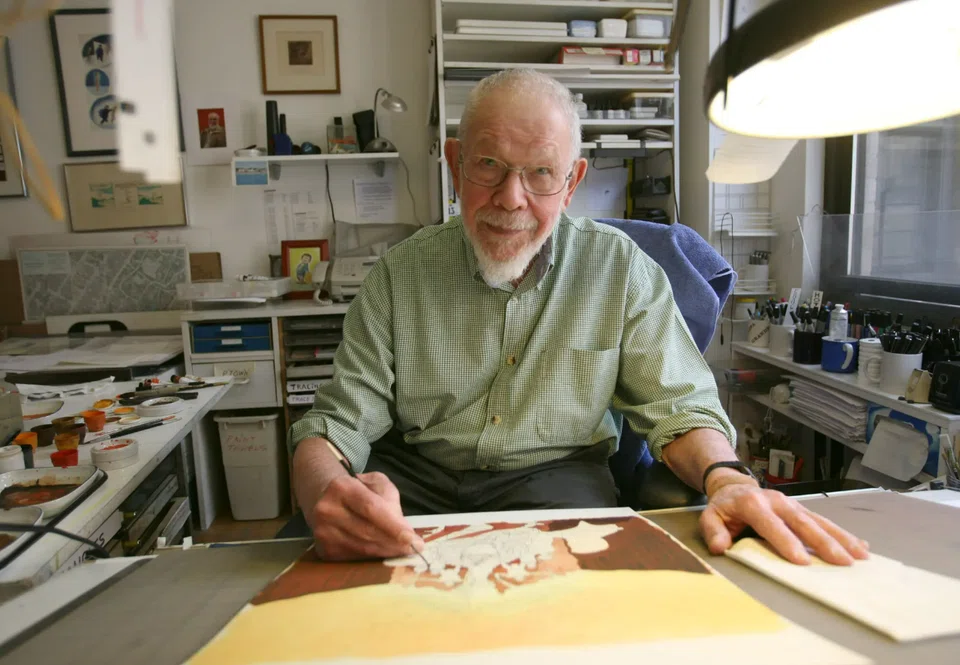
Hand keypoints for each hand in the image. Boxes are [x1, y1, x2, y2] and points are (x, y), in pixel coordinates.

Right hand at [311, 471, 423, 560]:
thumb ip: (390, 500)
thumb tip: (403, 529)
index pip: (371, 509)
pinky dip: (373, 558)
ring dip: (386, 553)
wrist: (324, 498)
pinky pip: (355, 558)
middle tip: (414, 549)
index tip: (413, 540)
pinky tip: (385, 555)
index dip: (394, 526)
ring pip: (362, 549)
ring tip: (403, 552)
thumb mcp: (376, 483)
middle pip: (367, 532)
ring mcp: (323, 532)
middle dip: (394, 543)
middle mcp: (327, 510)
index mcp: (341, 487)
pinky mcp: (324, 550)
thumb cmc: (358, 490)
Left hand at [699, 475, 869, 564]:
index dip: (787, 542)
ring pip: (819, 521)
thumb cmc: (724, 507)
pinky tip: (862, 545)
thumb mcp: (710, 517)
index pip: (772, 525)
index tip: (803, 561)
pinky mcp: (802, 509)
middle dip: (824, 542)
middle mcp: (778, 502)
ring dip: (841, 538)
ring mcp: (793, 504)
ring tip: (861, 555)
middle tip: (842, 562)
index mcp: (753, 504)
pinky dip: (843, 533)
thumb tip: (720, 547)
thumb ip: (713, 531)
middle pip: (803, 523)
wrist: (733, 486)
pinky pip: (825, 521)